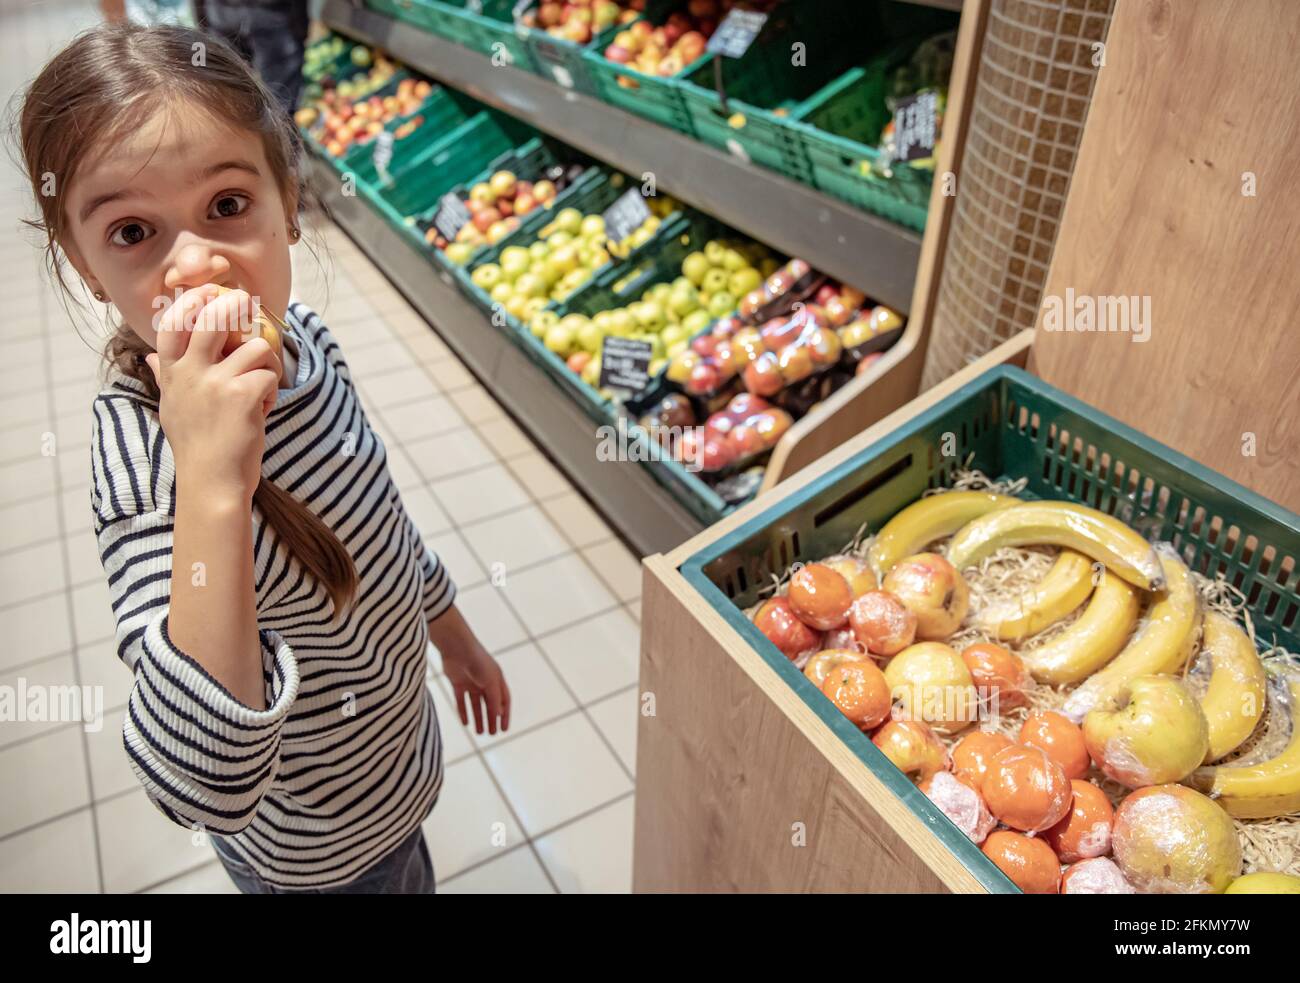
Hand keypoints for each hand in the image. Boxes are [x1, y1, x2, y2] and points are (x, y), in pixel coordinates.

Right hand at [145, 286, 282, 503]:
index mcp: (172, 373)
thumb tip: (151, 356)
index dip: (192, 301)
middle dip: (236, 306)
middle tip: (249, 307)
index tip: (209, 291)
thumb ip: (166, 377)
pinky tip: (264, 411)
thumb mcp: (171, 408)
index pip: (174, 323)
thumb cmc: (196, 447)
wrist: (211, 483)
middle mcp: (189, 373)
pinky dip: (273, 392)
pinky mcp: (241, 395)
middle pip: (213, 318)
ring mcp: (214, 382)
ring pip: (254, 347)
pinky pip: (268, 375)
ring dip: (267, 364)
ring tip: (262, 388)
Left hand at [431, 608, 510, 735]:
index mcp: (497, 679)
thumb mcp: (490, 682)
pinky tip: (465, 724)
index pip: (504, 700)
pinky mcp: (458, 682)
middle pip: (490, 704)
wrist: (457, 647)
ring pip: (476, 704)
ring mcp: (471, 682)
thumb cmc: (478, 662)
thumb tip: (498, 715)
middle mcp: (485, 681)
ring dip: (478, 718)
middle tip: (492, 734)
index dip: (504, 715)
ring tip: (479, 732)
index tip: (504, 729)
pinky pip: (461, 701)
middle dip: (491, 719)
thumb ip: (494, 699)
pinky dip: (463, 711)